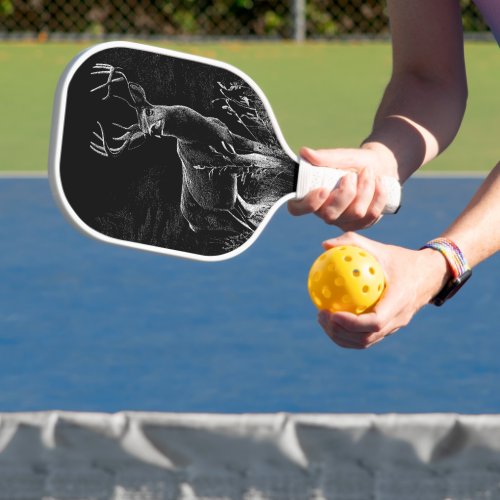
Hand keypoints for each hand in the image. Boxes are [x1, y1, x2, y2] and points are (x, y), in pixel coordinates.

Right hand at [288, 146, 397, 230]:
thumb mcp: (341, 156)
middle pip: (330, 215)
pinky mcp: (361, 224)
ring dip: (365, 189)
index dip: (308, 204)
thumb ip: (324, 157)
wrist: (379, 167)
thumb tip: (304, 152)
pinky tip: (379, 182)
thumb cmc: (353, 162)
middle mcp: (324, 212)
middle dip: (346, 193)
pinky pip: (371, 215)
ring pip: (355, 213)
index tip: (323, 189)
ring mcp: (343, 221)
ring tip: (368, 172)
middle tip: (351, 174)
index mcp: (311, 196)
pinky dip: (378, 195)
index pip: (298, 209)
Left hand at [316, 232, 450, 348]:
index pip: (375, 321)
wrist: (429, 275)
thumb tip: (324, 245)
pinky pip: (366, 337)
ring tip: (322, 319)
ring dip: (341, 336)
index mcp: (399, 301)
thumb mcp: (380, 248)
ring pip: (365, 342)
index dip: (352, 323)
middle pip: (366, 338)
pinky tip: (332, 318)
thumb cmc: (401, 259)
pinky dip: (347, 333)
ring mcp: (394, 327)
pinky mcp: (389, 329)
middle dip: (340, 332)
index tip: (332, 313)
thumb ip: (353, 243)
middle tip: (321, 315)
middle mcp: (398, 319)